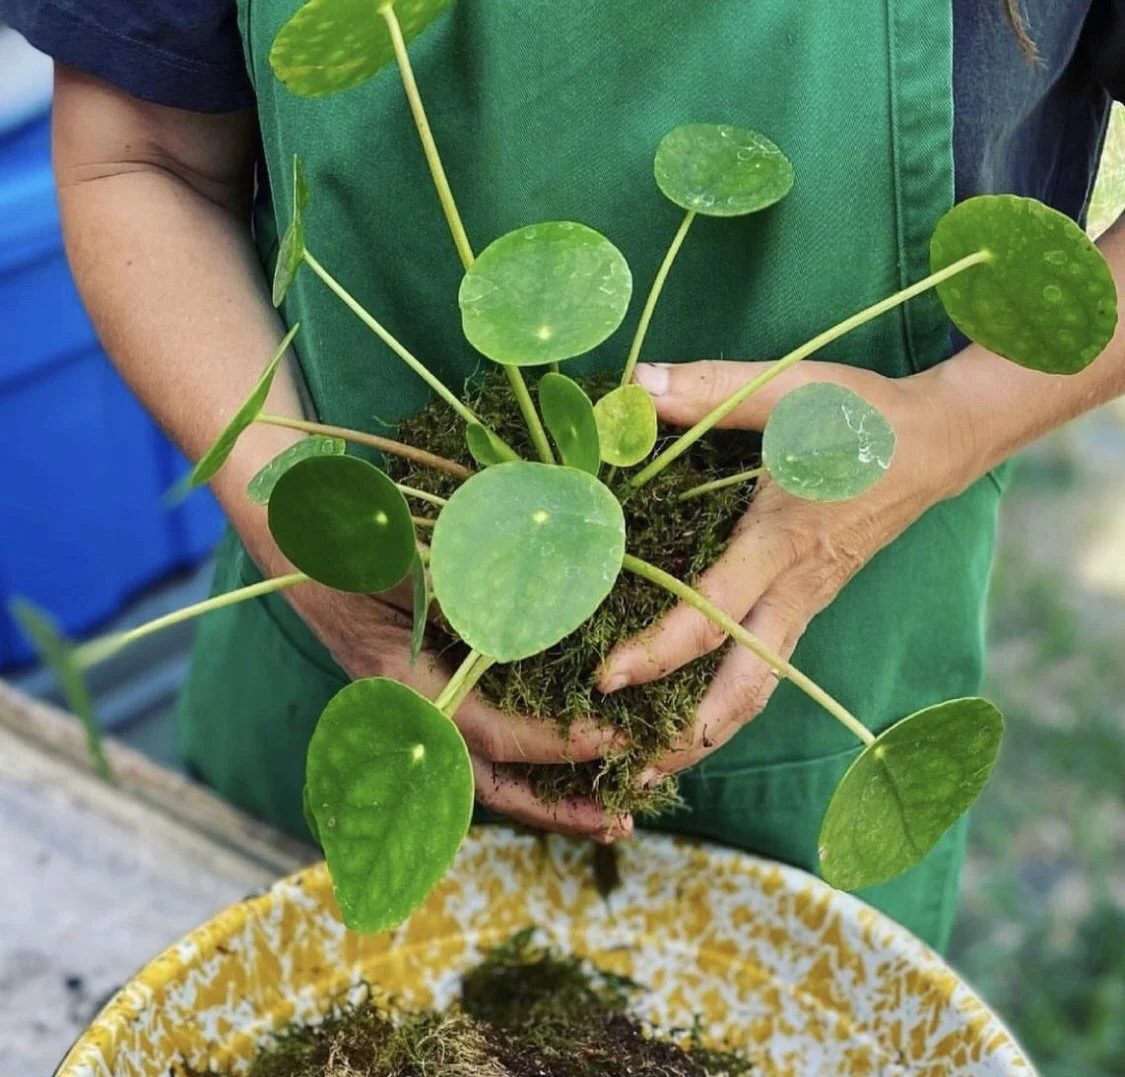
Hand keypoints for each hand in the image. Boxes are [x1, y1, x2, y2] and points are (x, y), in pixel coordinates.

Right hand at [291, 578, 632, 842]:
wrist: (301, 542)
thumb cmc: (355, 548)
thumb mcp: (414, 569)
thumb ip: (471, 602)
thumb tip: (548, 628)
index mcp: (404, 688)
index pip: (491, 734)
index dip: (555, 743)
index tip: (615, 739)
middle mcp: (409, 715)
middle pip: (489, 784)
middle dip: (555, 809)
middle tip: (621, 822)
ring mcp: (414, 712)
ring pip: (485, 773)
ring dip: (543, 795)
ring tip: (606, 814)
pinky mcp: (427, 697)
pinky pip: (478, 744)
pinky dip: (523, 764)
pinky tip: (563, 770)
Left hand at [597, 358, 982, 780]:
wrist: (938, 443)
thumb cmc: (863, 418)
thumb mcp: (788, 391)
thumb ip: (708, 389)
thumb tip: (630, 389)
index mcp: (781, 543)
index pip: (713, 615)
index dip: (657, 652)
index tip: (604, 679)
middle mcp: (793, 592)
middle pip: (742, 693)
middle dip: (684, 741)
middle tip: (625, 774)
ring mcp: (805, 606)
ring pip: (757, 694)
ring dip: (704, 736)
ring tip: (646, 767)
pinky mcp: (808, 605)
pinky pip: (766, 671)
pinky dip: (726, 705)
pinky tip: (688, 716)